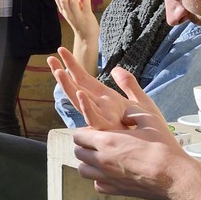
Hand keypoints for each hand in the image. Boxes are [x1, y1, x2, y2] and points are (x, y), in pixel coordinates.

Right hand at [48, 47, 166, 130]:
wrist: (150, 149)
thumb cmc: (143, 128)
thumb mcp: (138, 100)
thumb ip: (128, 83)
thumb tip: (116, 68)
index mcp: (103, 98)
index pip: (82, 78)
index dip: (72, 65)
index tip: (61, 50)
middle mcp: (97, 106)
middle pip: (74, 86)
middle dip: (61, 72)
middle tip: (50, 58)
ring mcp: (99, 117)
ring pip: (78, 99)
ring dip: (68, 85)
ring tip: (59, 71)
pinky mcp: (105, 128)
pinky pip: (93, 116)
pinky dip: (86, 106)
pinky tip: (81, 94)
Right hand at [53, 0, 96, 35]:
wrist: (86, 38)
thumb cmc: (80, 24)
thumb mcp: (69, 14)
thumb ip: (70, 4)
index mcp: (63, 11)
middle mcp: (68, 13)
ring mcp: (77, 15)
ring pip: (73, 0)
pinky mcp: (87, 16)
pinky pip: (86, 1)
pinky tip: (87, 0)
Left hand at [72, 108, 200, 199]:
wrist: (174, 176)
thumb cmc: (164, 148)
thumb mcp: (149, 119)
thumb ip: (131, 112)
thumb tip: (123, 114)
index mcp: (107, 141)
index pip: (78, 135)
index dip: (85, 132)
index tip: (96, 131)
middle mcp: (102, 160)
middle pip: (78, 152)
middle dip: (85, 146)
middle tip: (99, 144)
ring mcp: (106, 177)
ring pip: (83, 170)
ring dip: (88, 163)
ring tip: (102, 159)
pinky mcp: (114, 190)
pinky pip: (96, 184)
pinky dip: (99, 179)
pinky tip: (111, 173)